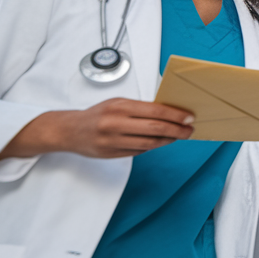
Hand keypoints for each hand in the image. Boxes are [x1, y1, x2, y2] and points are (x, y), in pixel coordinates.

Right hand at [0, 98, 193, 159]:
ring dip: (168, 140)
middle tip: (189, 130)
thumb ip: (141, 108)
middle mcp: (116, 124)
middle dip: (177, 130)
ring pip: (149, 143)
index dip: (176, 115)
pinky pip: (139, 151)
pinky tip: (160, 142)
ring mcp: (113, 141)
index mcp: (120, 107)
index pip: (156, 111)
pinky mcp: (111, 154)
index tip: (189, 117)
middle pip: (156, 129)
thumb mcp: (118, 103)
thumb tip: (170, 112)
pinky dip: (152, 146)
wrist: (69, 131)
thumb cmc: (98, 114)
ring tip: (178, 136)